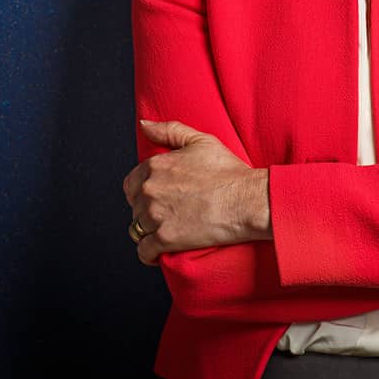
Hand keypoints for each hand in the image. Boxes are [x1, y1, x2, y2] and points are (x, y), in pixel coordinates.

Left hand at [123, 121, 271, 265]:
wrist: (246, 200)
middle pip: (134, 206)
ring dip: (147, 231)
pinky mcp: (165, 239)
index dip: (144, 190)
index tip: (159, 196)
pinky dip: (148, 253)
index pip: (132, 183)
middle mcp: (150, 190)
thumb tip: (144, 124)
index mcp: (155, 166)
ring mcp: (156, 215)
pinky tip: (158, 251)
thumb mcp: (201, 141)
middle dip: (146, 210)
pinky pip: (144, 251)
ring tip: (166, 230)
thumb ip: (169, 130)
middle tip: (168, 212)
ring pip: (137, 229)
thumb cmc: (229, 171)